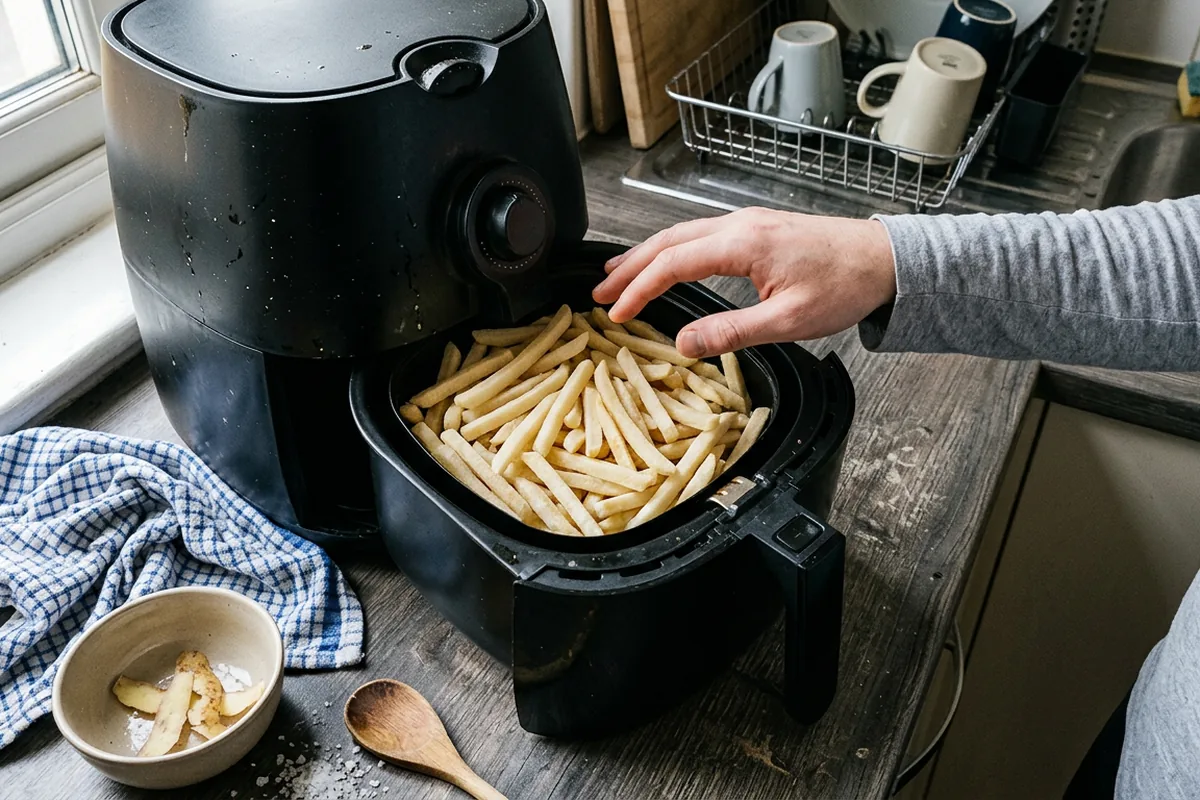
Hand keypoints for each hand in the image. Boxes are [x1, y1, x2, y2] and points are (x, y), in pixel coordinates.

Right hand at [592, 207, 896, 357]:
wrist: (884, 260)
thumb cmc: (844, 286)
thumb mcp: (787, 322)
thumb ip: (731, 332)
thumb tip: (684, 344)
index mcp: (742, 243)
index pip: (672, 263)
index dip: (639, 289)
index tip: (616, 312)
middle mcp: (739, 225)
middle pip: (668, 240)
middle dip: (629, 266)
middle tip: (599, 291)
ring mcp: (747, 223)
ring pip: (681, 234)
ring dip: (647, 255)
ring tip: (617, 275)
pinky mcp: (757, 229)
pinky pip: (700, 234)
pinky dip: (672, 249)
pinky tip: (666, 262)